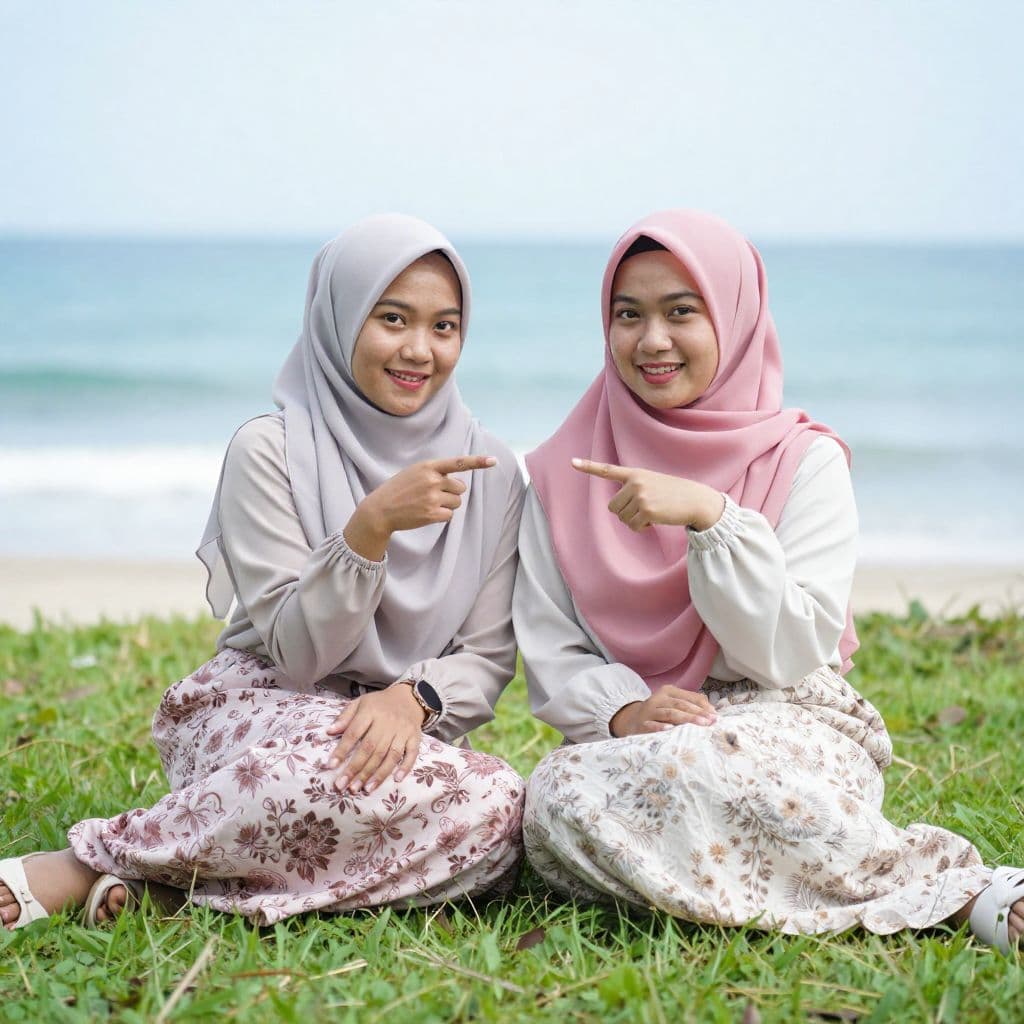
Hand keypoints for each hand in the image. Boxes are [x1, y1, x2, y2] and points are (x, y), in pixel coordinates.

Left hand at [325, 685, 424, 793]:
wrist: (409, 697)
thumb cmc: (379, 704)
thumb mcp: (360, 703)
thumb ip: (345, 717)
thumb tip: (329, 732)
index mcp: (370, 711)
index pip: (354, 733)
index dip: (342, 750)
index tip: (331, 766)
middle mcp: (387, 722)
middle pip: (371, 748)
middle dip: (357, 769)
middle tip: (344, 786)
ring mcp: (403, 730)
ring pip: (390, 755)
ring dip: (378, 774)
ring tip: (365, 789)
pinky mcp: (415, 737)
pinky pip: (412, 753)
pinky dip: (405, 767)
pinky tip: (397, 780)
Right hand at [344, 454, 496, 559]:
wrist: (380, 509)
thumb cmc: (399, 490)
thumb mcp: (414, 472)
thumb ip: (435, 472)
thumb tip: (458, 483)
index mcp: (428, 466)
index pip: (457, 462)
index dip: (477, 462)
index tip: (493, 461)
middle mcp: (432, 480)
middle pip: (461, 487)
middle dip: (451, 492)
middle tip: (432, 495)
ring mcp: (432, 498)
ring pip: (457, 502)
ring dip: (447, 504)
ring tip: (428, 504)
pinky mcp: (432, 514)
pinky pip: (450, 515)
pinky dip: (442, 516)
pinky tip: (427, 513)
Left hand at [571, 458, 723, 531]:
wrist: (695, 500)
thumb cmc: (675, 493)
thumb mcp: (653, 482)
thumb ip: (634, 489)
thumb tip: (619, 510)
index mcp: (635, 473)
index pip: (608, 470)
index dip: (588, 467)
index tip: (572, 462)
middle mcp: (635, 483)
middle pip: (612, 507)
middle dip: (625, 513)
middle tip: (644, 509)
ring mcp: (640, 496)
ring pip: (622, 518)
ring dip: (634, 521)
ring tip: (653, 512)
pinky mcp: (646, 511)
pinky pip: (632, 526)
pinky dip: (641, 527)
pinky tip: (655, 520)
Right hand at [609, 685, 717, 736]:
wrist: (632, 720)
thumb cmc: (659, 713)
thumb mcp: (673, 704)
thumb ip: (690, 704)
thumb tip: (712, 710)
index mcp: (668, 691)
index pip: (689, 697)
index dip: (703, 706)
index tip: (715, 715)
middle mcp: (659, 698)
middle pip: (681, 705)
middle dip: (698, 713)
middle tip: (711, 721)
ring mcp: (649, 711)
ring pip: (670, 713)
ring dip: (686, 719)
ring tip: (700, 725)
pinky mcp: (642, 723)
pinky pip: (652, 724)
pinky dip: (661, 726)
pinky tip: (670, 729)